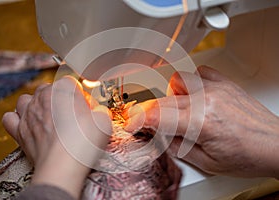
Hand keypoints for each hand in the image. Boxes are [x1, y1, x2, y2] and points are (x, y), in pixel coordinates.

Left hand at [2, 76, 111, 197]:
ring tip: (48, 116)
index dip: (81, 96)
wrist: (63, 167)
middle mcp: (42, 98)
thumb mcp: (103, 122)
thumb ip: (100, 111)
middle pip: (48, 88)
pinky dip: (18, 119)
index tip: (87, 109)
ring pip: (26, 99)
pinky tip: (29, 124)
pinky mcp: (19, 131)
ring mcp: (27, 114)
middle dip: (59, 98)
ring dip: (36, 105)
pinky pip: (10, 118)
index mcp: (63, 90)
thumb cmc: (82, 143)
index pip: (71, 83)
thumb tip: (98, 113)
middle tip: (71, 114)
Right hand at [125, 66, 278, 177]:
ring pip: (177, 82)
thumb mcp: (207, 162)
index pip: (156, 116)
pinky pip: (199, 73)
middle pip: (163, 100)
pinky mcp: (224, 82)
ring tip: (181, 112)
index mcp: (200, 122)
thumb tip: (160, 136)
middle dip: (152, 113)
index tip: (131, 124)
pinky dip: (191, 84)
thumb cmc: (248, 156)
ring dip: (172, 97)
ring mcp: (216, 88)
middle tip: (155, 125)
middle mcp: (206, 99)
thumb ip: (177, 147)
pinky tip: (196, 97)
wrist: (275, 145)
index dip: (138, 120)